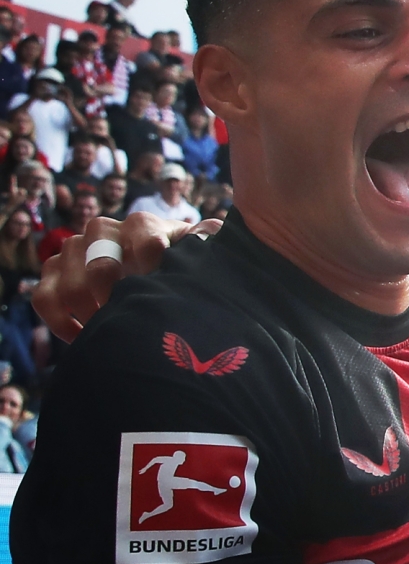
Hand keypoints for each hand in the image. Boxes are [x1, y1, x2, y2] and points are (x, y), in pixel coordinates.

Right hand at [35, 212, 217, 341]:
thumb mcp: (200, 252)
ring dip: (94, 317)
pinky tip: (86, 337)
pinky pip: (44, 298)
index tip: (166, 300)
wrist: (156, 272)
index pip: (147, 245)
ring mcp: (73, 250)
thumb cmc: (181, 266)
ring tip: (117, 330)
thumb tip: (209, 231)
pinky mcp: (53, 272)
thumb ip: (209, 237)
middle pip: (102, 270)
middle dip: (120, 304)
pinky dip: (62, 323)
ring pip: (71, 286)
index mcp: (142, 225)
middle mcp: (103, 231)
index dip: (156, 277)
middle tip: (138, 323)